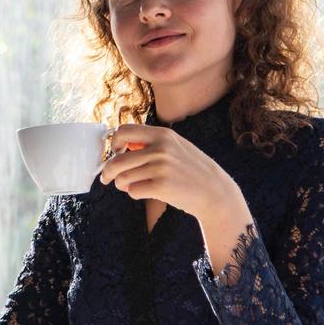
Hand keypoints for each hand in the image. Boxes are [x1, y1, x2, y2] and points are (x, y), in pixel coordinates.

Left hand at [100, 123, 240, 226]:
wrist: (215, 192)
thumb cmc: (192, 170)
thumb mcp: (176, 146)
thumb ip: (151, 143)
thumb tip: (120, 146)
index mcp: (162, 134)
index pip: (124, 130)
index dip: (114, 143)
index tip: (115, 153)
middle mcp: (161, 148)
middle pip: (117, 159)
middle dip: (108, 171)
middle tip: (107, 178)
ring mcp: (161, 167)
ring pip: (122, 177)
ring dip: (122, 185)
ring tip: (131, 186)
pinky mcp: (161, 186)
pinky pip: (133, 191)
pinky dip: (134, 194)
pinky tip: (145, 193)